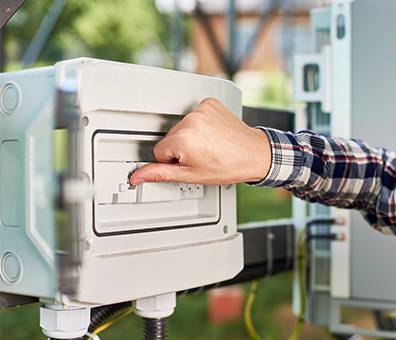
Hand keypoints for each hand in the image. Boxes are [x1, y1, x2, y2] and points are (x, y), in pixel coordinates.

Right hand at [129, 98, 271, 185]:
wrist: (254, 154)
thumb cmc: (229, 166)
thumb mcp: (191, 175)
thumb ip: (160, 174)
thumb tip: (137, 176)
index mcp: (183, 139)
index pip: (160, 151)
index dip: (174, 161)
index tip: (190, 163)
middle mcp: (191, 121)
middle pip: (170, 137)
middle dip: (182, 148)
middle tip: (202, 156)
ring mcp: (202, 110)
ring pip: (182, 126)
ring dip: (191, 136)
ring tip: (210, 145)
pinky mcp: (210, 104)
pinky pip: (195, 114)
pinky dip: (201, 124)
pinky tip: (213, 134)